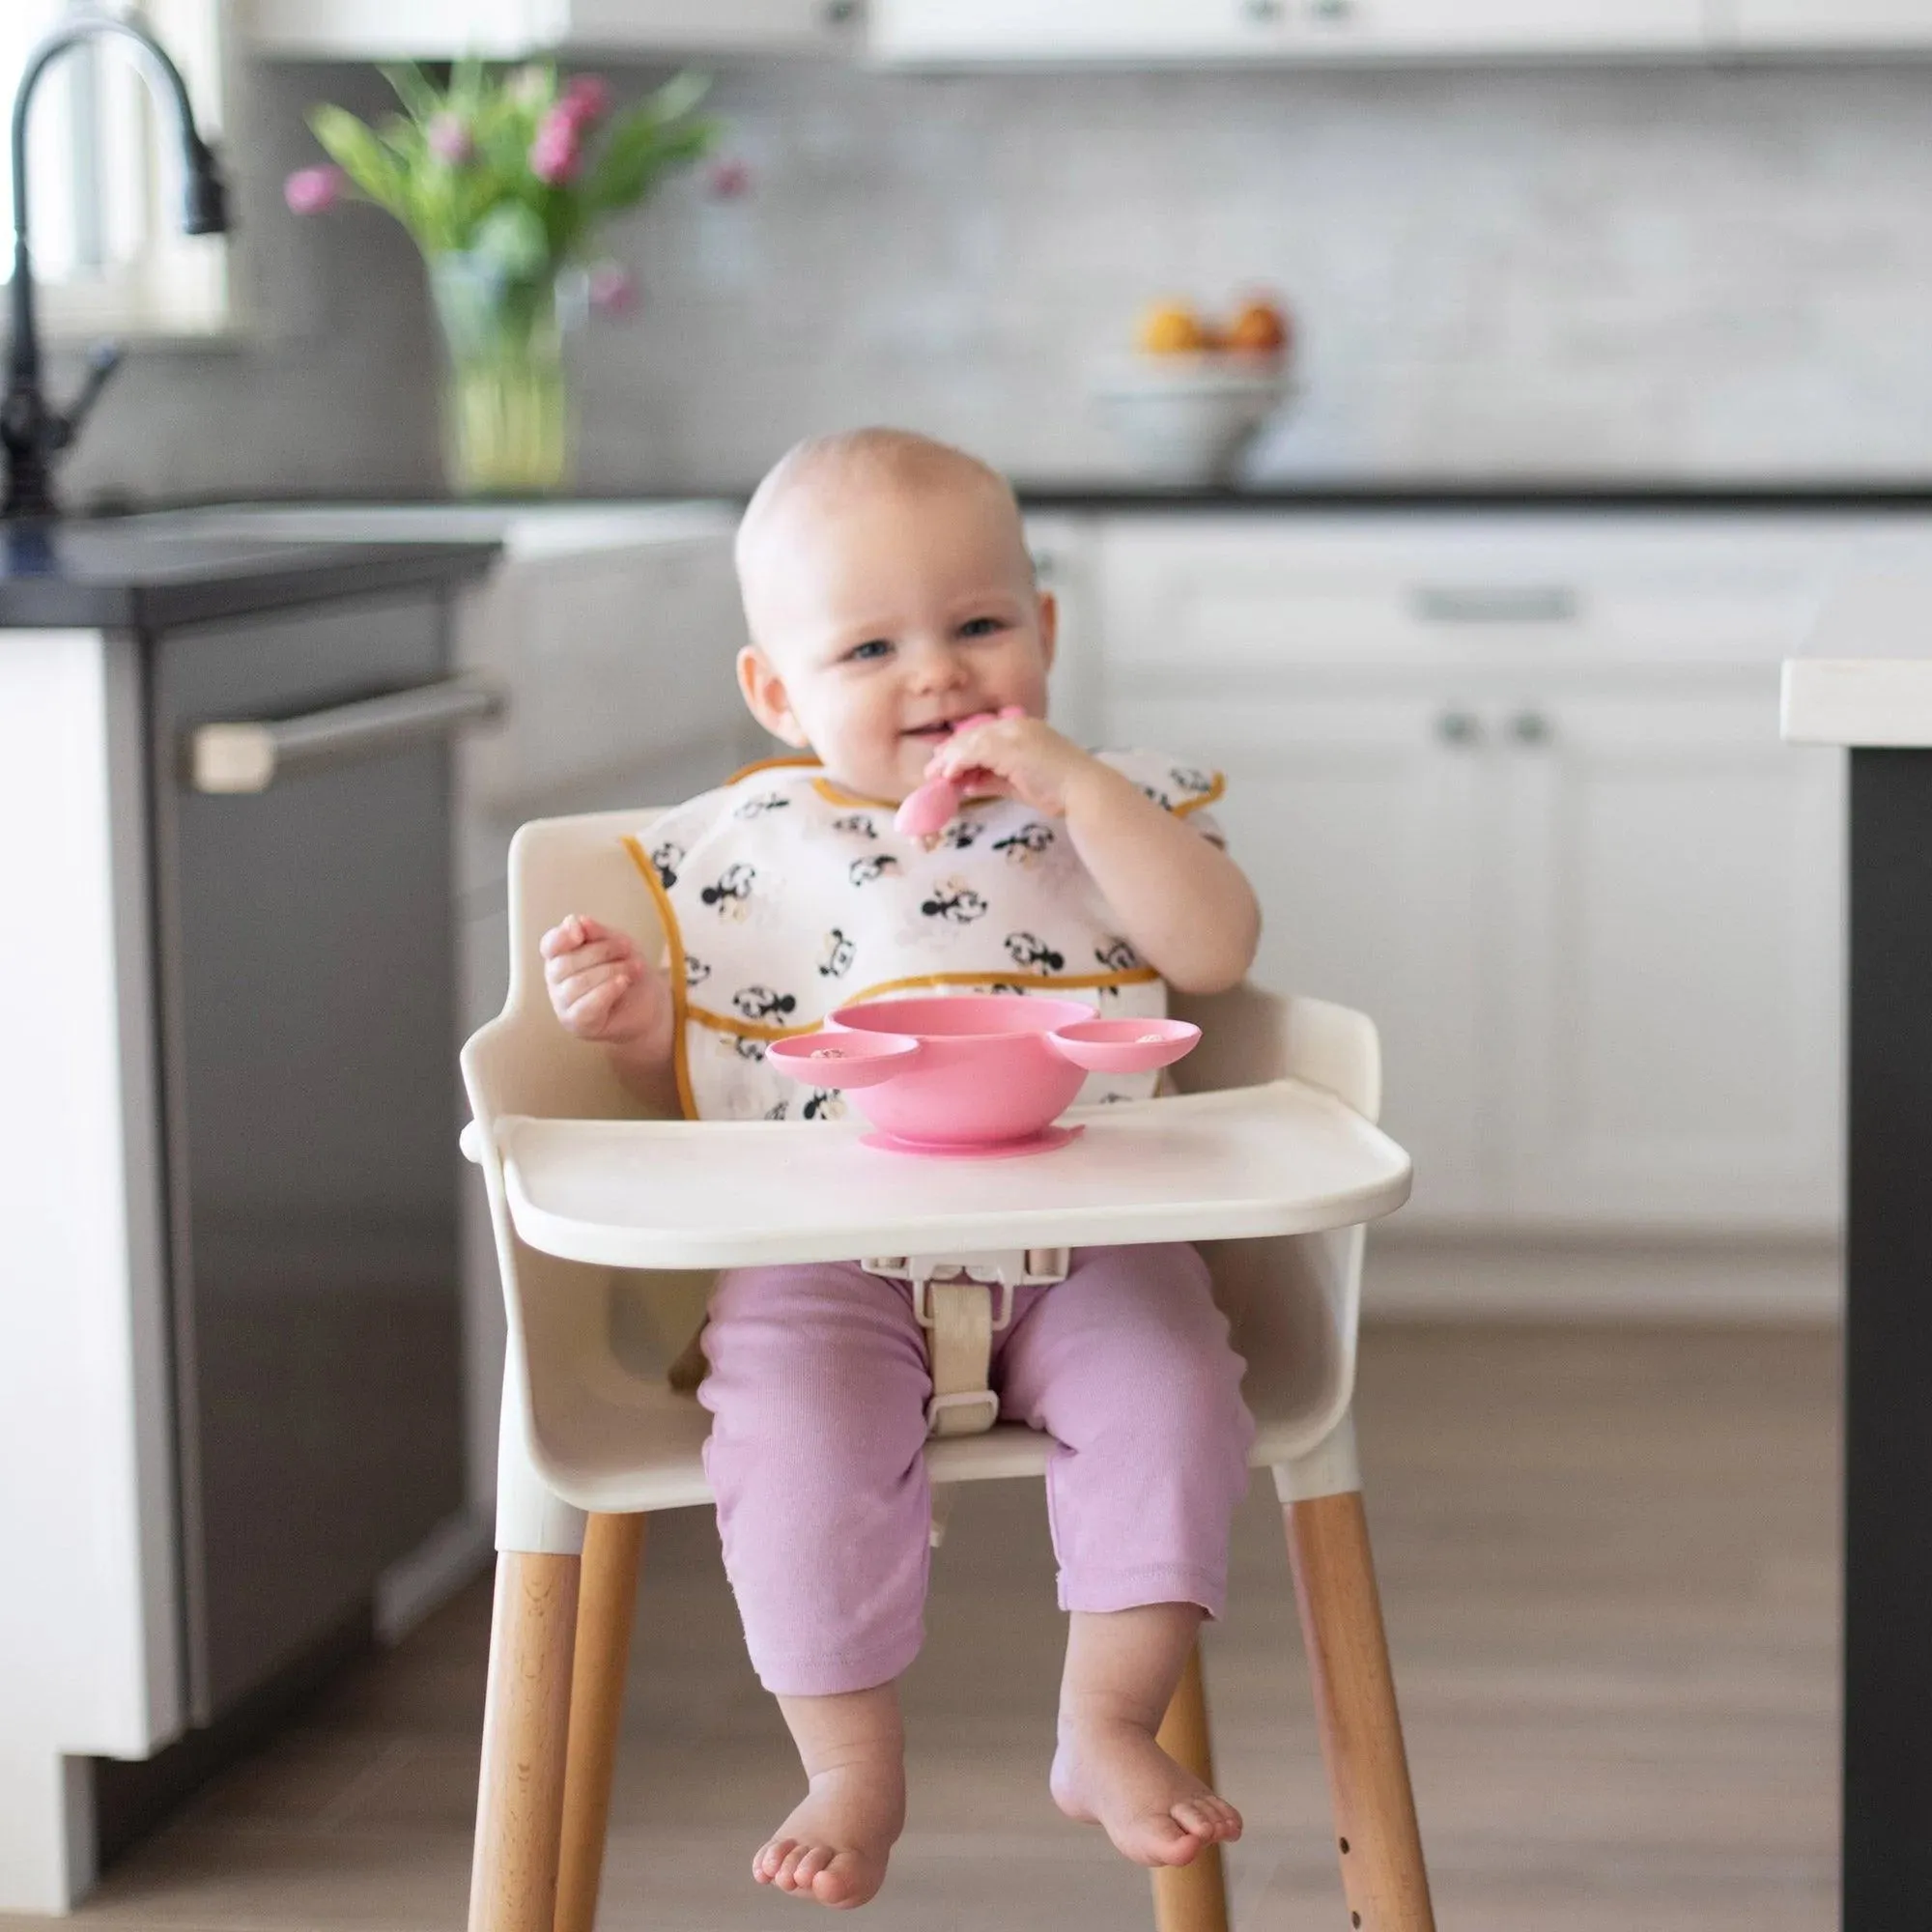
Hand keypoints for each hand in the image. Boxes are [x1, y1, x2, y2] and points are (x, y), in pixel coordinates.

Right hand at [540, 914, 669, 1047]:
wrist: (648, 1002)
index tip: (580, 931)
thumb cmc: (626, 969)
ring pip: (576, 985)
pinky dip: (606, 992)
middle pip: (565, 963)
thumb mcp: (618, 943)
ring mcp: (563, 1004)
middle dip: (601, 952)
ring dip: (610, 972)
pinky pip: (584, 1008)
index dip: (561, 937)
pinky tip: (623, 983)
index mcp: (561, 956)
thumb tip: (576, 921)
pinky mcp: (576, 1024)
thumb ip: (597, 933)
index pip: (549, 945)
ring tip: (634, 969)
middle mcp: (556, 980)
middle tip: (628, 949)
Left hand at [923, 715, 1100, 819]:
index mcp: (1023, 728)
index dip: (963, 748)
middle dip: (951, 752)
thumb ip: (993, 780)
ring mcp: (1014, 733)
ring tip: (934, 775)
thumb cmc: (1058, 791)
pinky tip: (948, 775)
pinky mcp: (1009, 746)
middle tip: (933, 769)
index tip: (946, 763)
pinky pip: (974, 751)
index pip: (985, 734)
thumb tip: (968, 783)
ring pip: (971, 741)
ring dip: (950, 758)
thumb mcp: (1019, 784)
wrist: (1082, 792)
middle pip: (975, 734)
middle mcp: (1017, 725)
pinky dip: (958, 762)